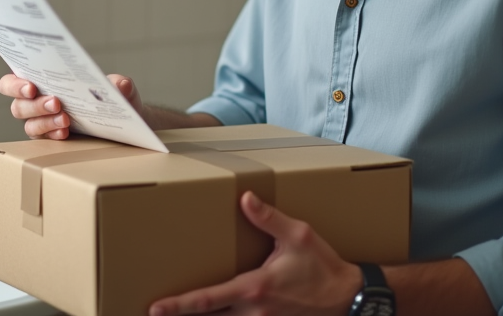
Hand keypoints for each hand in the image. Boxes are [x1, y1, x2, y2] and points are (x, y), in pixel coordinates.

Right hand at [0, 73, 142, 139]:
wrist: (124, 122)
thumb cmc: (112, 98)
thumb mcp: (119, 89)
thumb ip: (120, 84)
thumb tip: (121, 84)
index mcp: (40, 81)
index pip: (11, 82)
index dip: (15, 85)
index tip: (31, 86)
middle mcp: (35, 103)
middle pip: (18, 106)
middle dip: (34, 104)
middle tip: (56, 102)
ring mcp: (42, 123)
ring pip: (29, 125)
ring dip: (45, 122)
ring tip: (66, 120)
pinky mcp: (51, 139)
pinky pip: (43, 140)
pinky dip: (53, 135)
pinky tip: (66, 134)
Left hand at [149, 191, 362, 315]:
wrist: (347, 298)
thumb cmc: (323, 266)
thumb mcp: (298, 236)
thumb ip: (269, 218)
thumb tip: (245, 198)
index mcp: (254, 287)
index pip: (209, 299)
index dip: (180, 305)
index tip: (156, 307)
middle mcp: (253, 311)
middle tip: (155, 313)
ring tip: (180, 315)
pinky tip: (215, 315)